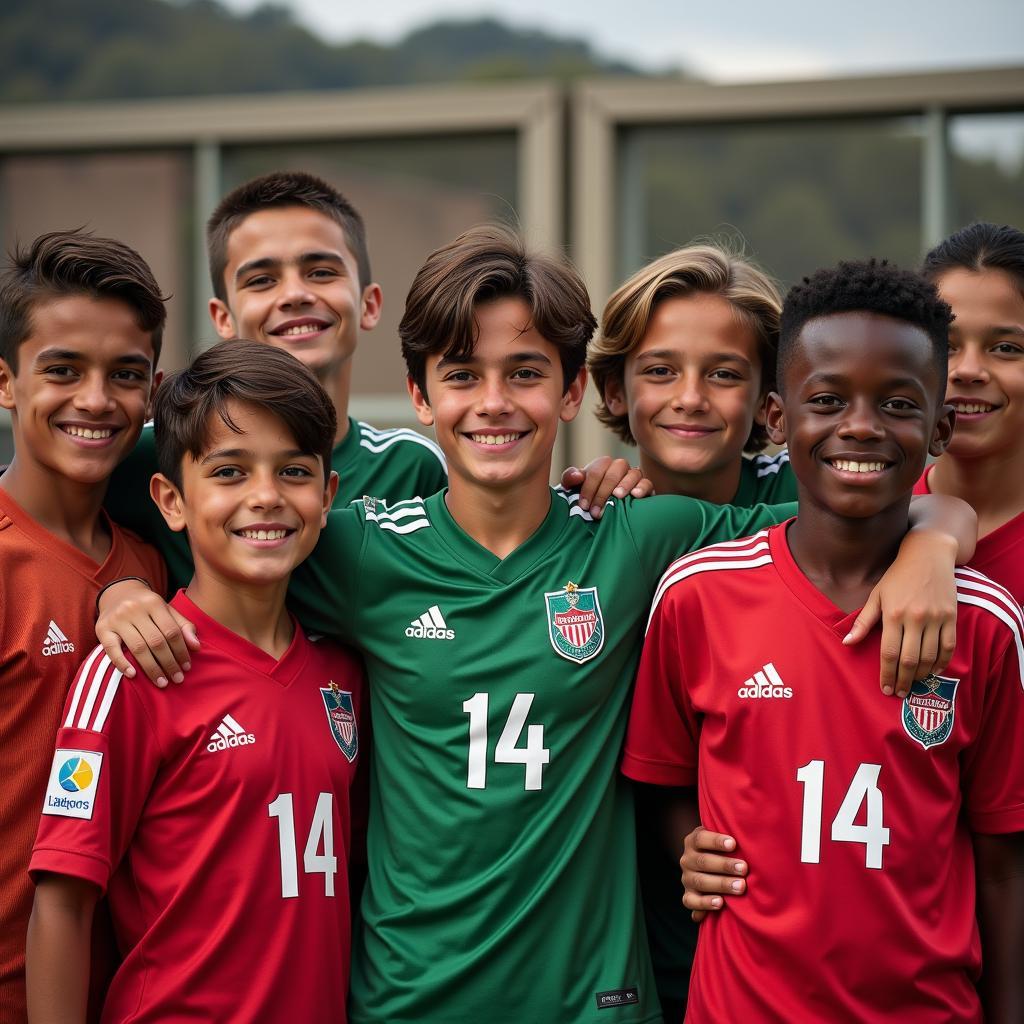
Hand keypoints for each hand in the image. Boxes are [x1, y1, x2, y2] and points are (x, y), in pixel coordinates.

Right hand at [96, 579, 199, 687]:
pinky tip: (133, 675)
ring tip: (162, 682)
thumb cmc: (147, 608)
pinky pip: (112, 650)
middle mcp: (134, 609)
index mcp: (154, 603)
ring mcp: (117, 619)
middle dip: (169, 663)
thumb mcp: (167, 610)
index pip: (171, 631)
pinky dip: (122, 663)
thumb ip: (183, 626)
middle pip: (156, 641)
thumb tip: (196, 647)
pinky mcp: (102, 629)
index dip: (181, 651)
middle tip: (177, 679)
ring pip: (138, 648)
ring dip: (151, 668)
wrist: (118, 594)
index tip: (187, 667)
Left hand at [559, 456, 653, 517]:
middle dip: (603, 492)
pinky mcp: (646, 487)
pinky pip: (647, 483)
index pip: (596, 470)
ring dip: (625, 485)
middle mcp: (619, 468)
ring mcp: (634, 476)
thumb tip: (578, 475)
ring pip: (633, 474)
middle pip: (615, 471)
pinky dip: (642, 488)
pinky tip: (635, 495)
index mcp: (603, 465)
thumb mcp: (574, 488)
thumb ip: (570, 478)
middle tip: (596, 512)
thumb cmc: (588, 497)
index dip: (589, 488)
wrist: (603, 510)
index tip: (583, 506)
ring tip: (617, 497)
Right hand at [680, 826, 746, 921]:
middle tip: (744, 868)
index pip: (700, 838)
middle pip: (702, 861)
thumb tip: (754, 832)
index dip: (716, 841)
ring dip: (721, 884)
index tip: (733, 844)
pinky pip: (691, 901)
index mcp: (693, 842)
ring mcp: (687, 879)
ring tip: (740, 886)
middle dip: (724, 865)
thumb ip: (731, 839)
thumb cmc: (726, 853)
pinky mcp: (688, 896)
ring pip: (700, 881)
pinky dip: (704, 903)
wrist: (713, 872)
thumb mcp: (724, 842)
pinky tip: (720, 903)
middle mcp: (687, 860)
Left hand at [843, 529, 957, 697]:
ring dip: (921, 674)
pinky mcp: (952, 617)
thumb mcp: (876, 595)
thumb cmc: (897, 576)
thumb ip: (863, 622)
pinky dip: (942, 663)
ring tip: (913, 683)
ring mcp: (936, 618)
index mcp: (893, 614)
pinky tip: (933, 671)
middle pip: (910, 659)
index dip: (887, 674)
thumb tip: (846, 643)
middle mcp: (916, 618)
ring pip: (930, 657)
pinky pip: (949, 647)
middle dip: (903, 680)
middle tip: (899, 692)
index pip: (889, 653)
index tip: (885, 688)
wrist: (928, 555)